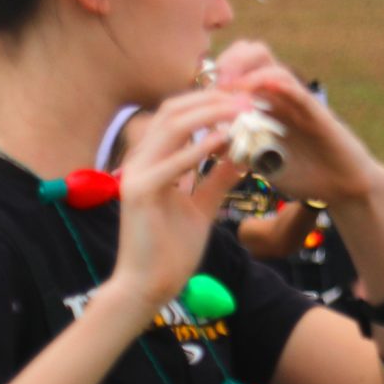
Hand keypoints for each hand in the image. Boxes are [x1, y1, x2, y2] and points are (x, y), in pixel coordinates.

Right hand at [111, 87, 248, 312]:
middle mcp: (140, 161)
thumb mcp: (202, 206)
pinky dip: (199, 149)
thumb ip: (217, 179)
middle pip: (173, 111)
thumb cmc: (171, 249)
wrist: (149, 286)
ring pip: (171, 127)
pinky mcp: (139, 193)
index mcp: (152, 161)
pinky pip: (171, 163)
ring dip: (209, 114)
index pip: (177, 115)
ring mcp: (136, 175)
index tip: (243, 99)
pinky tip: (225, 140)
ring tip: (241, 110)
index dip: (209, 101)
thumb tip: (240, 154)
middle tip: (247, 97)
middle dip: (212, 99)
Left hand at [210, 41, 383, 203]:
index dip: (218, 71)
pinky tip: (256, 87)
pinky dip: (273, 82)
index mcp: (266, 102)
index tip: (200, 90)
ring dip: (243, 68)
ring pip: (269, 62)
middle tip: (215, 84)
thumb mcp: (263, 162)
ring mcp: (297, 100)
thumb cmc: (304, 174)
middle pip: (254, 53)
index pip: (240, 67)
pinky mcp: (315, 110)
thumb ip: (240, 149)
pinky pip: (293, 87)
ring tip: (227, 86)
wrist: (342, 186)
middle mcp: (280, 94)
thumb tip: (211, 143)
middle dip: (229, 61)